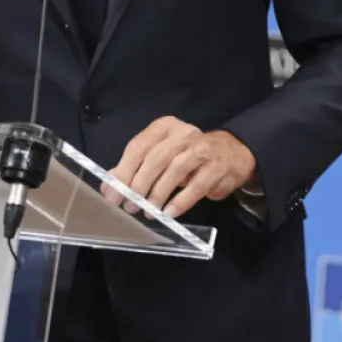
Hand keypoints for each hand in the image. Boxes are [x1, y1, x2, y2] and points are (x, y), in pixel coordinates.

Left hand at [105, 117, 257, 219]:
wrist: (232, 154)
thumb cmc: (189, 156)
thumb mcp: (162, 155)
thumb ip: (136, 168)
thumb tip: (109, 187)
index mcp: (164, 127)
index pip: (139, 146)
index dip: (124, 171)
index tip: (113, 194)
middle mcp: (183, 133)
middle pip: (155, 158)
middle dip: (139, 184)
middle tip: (129, 206)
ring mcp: (202, 149)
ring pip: (175, 170)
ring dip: (158, 194)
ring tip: (148, 212)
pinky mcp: (216, 167)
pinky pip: (196, 186)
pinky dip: (180, 202)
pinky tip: (169, 213)